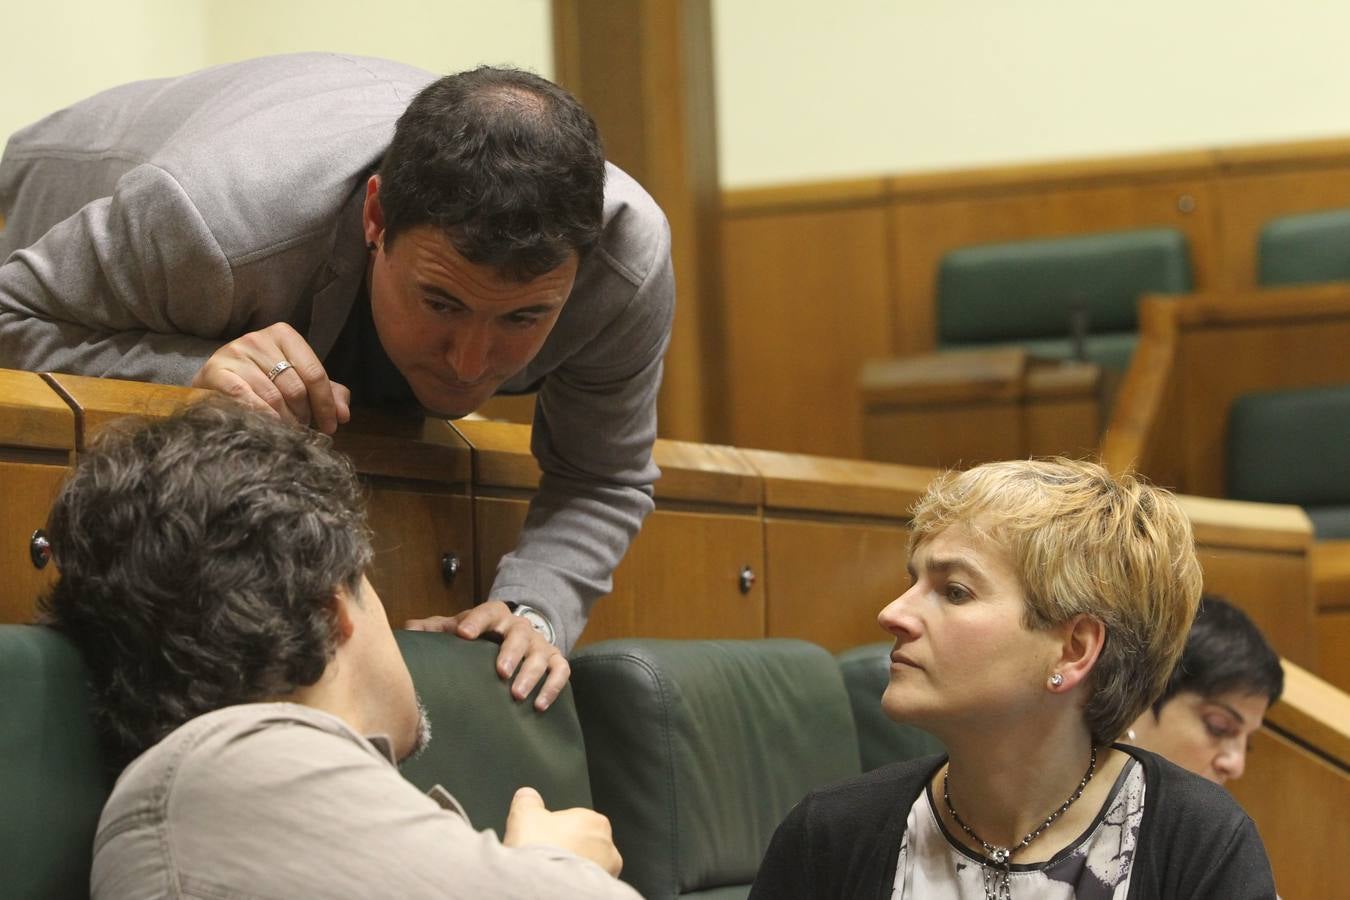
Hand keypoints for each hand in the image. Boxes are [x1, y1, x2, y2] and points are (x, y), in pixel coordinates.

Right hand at [191, 323, 351, 433]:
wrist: (214, 381)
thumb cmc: (262, 380)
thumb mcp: (297, 380)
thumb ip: (326, 393)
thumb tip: (343, 415)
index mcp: (283, 335)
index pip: (315, 373)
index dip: (326, 404)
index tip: (331, 426)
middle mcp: (258, 339)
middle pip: (295, 386)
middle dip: (305, 414)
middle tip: (304, 429)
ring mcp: (235, 353)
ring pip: (273, 396)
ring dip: (286, 421)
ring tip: (289, 431)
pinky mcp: (216, 370)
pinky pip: (246, 398)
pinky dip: (262, 416)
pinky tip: (269, 427)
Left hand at [406, 600, 569, 710]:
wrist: (516, 635)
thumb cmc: (481, 636)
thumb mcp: (460, 627)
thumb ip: (437, 629)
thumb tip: (409, 629)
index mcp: (496, 615)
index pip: (487, 612)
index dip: (476, 621)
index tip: (462, 635)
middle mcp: (520, 627)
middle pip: (519, 634)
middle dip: (510, 653)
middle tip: (500, 672)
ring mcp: (540, 644)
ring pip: (540, 655)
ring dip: (530, 675)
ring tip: (517, 695)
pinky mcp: (555, 659)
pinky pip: (560, 670)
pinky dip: (552, 687)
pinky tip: (539, 705)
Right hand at [503, 787, 622, 876]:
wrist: (545, 887)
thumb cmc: (540, 852)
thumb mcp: (525, 815)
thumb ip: (528, 801)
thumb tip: (527, 796)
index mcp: (594, 820)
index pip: (576, 822)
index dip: (556, 832)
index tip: (544, 841)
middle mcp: (607, 845)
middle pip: (584, 845)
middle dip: (568, 851)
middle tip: (547, 859)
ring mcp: (608, 871)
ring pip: (589, 867)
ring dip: (574, 869)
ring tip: (553, 875)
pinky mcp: (603, 890)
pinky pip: (588, 885)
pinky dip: (577, 885)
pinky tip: (562, 886)